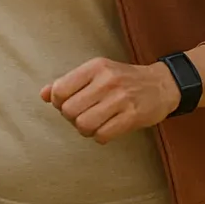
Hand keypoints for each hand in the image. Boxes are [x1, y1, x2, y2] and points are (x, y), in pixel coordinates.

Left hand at [40, 57, 179, 144]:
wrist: (161, 85)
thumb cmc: (124, 79)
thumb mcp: (97, 72)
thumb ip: (69, 82)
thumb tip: (43, 94)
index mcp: (95, 67)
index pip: (60, 90)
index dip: (58, 102)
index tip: (69, 103)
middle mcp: (107, 80)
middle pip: (69, 110)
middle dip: (72, 118)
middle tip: (83, 115)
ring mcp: (121, 99)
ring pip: (84, 125)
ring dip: (85, 129)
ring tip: (94, 123)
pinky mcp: (132, 116)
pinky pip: (102, 135)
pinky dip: (100, 136)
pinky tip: (107, 128)